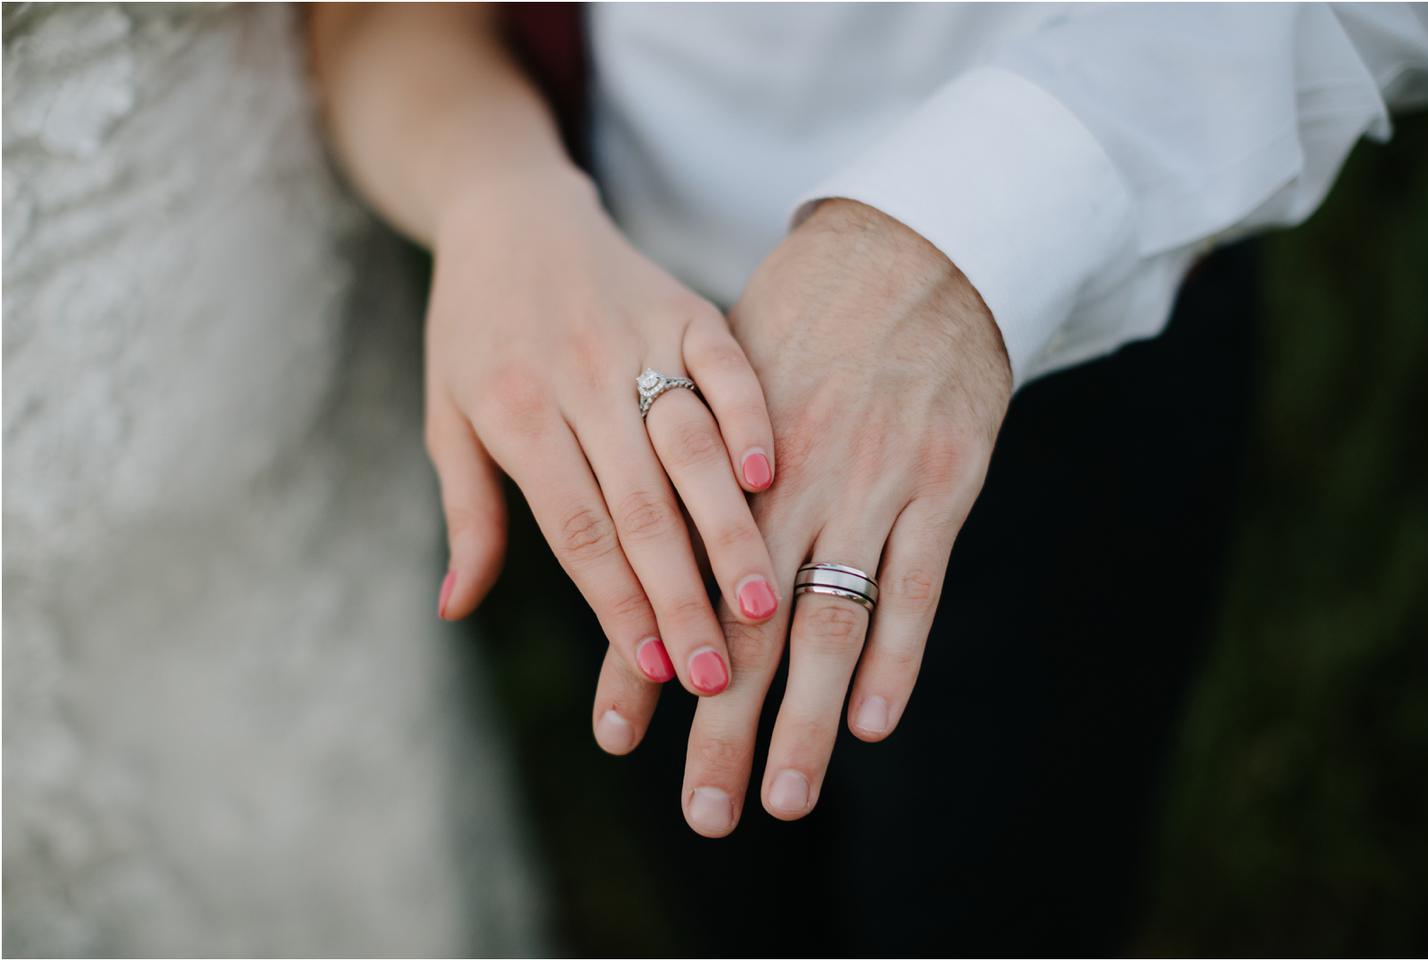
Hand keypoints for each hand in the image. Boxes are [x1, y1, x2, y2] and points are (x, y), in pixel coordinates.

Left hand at [427, 171, 782, 713]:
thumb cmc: (473, 330)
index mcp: (514, 411)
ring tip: (763, 603)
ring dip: (728, 529)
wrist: (510, 212)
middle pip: (640, 504)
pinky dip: (752, 420)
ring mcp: (637, 336)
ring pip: (691, 446)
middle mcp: (578, 376)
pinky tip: (774, 480)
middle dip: (681, 596)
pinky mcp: (685, 305)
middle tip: (718, 672)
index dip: (616, 604)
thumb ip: (466, 514)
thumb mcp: (447, 418)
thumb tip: (455, 608)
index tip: (652, 671)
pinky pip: (728, 366)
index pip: (577, 529)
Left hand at [592, 198, 1011, 834]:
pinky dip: (898, 655)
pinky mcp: (941, 480)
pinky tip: (872, 722)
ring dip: (806, 713)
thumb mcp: (692, 372)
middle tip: (708, 812)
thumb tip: (537, 567)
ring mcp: (866, 478)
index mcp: (711, 447)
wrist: (907, 251)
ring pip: (828, 614)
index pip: (664, 571)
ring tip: (786, 797)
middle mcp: (782, 473)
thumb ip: (651, 463)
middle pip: (742, 615)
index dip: (641, 659)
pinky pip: (918, 582)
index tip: (618, 740)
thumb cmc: (787, 322)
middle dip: (723, 722)